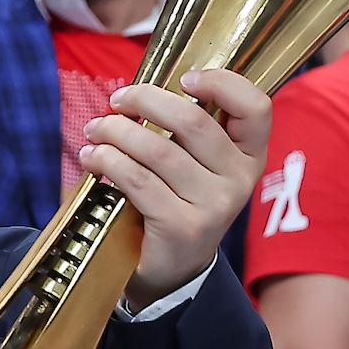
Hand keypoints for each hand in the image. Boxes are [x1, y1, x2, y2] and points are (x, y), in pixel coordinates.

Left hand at [79, 68, 269, 306]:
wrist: (174, 270)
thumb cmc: (179, 202)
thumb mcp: (196, 166)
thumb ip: (186, 132)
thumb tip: (141, 91)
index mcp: (249, 156)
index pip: (255, 108)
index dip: (223, 83)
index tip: (183, 78)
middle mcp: (239, 180)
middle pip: (193, 121)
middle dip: (146, 100)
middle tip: (117, 100)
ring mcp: (214, 206)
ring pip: (158, 150)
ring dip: (116, 132)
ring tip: (95, 130)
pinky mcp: (182, 227)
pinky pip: (138, 180)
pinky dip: (108, 162)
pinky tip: (92, 158)